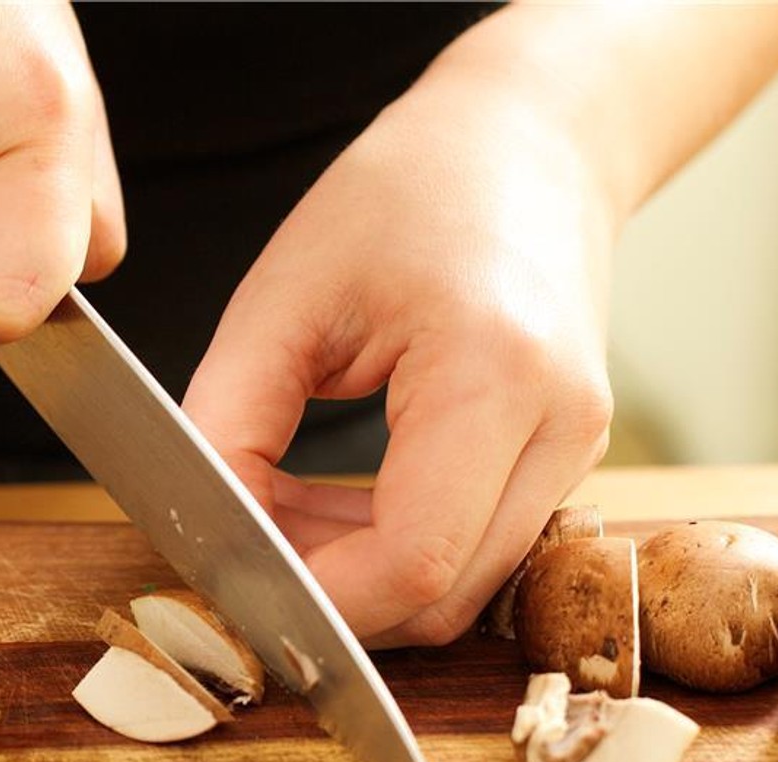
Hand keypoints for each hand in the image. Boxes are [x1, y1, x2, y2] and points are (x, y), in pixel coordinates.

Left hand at [182, 54, 614, 648]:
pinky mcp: (560, 460)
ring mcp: (574, 451)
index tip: (233, 583)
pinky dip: (390, 551)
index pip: (411, 561)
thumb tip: (203, 528)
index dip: (314, 600)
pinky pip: (471, 550)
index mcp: (495, 371)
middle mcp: (560, 428)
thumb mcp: (284, 294)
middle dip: (329, 600)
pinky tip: (328, 508)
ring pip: (457, 588)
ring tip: (278, 514)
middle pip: (441, 599)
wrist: (527, 145)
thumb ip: (229, 421)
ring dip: (357, 578)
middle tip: (242, 547)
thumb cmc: (406, 192)